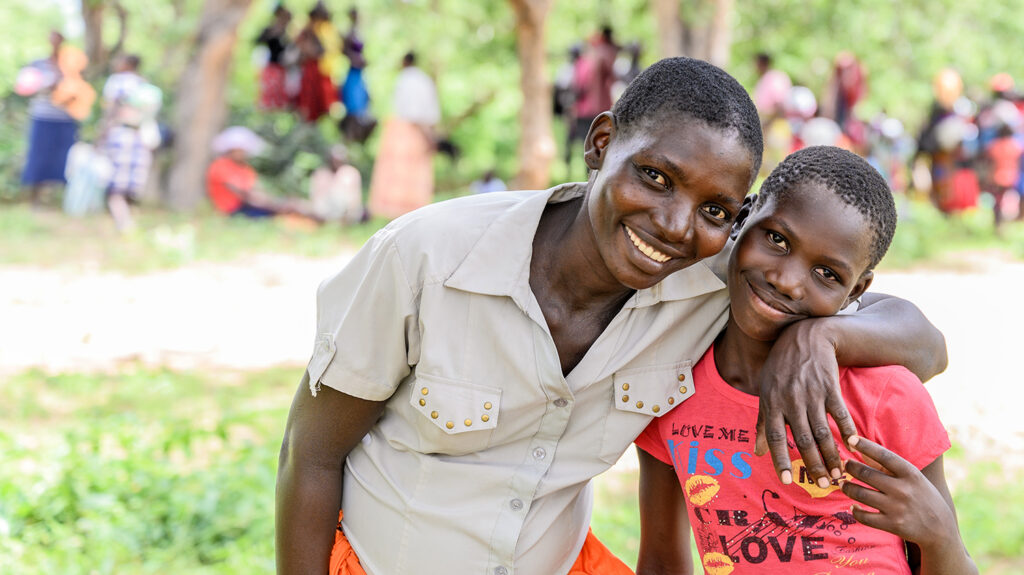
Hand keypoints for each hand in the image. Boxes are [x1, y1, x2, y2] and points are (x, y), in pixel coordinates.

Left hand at [755, 318, 856, 485]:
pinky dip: (847, 430)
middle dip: (814, 465)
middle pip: (803, 439)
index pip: (775, 437)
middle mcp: (790, 401)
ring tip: (839, 474)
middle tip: (824, 486)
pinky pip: (839, 413)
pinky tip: (853, 446)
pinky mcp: (830, 388)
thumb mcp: (765, 392)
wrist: (804, 339)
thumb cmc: (780, 369)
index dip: (780, 459)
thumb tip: (757, 452)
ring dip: (832, 455)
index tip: (786, 481)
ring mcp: (811, 394)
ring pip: (823, 431)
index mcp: (772, 403)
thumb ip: (762, 423)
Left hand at [841, 436, 957, 547]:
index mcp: (910, 474)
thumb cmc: (923, 497)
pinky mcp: (892, 525)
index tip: (850, 438)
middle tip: (844, 465)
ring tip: (843, 484)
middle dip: (850, 467)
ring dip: (847, 488)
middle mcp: (903, 489)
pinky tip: (853, 506)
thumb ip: (889, 466)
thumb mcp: (913, 478)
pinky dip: (855, 510)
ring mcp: (897, 508)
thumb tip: (863, 452)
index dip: (865, 446)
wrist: (941, 529)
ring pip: (860, 494)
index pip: (884, 456)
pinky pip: (864, 516)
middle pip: (866, 474)